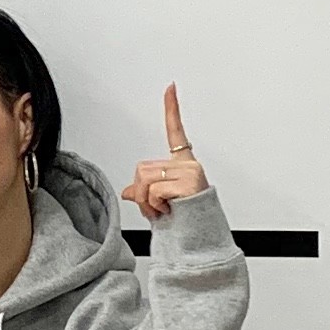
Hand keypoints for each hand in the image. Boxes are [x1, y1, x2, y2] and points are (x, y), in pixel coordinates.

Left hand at [126, 84, 208, 223]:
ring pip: (145, 180)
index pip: (176, 131)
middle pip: (143, 168)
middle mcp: (188, 165)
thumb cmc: (184, 223)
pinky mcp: (188, 183)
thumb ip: (144, 192)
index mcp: (183, 165)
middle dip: (142, 192)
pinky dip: (155, 206)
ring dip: (147, 202)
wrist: (200, 241)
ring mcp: (189, 173)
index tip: (170, 87)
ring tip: (164, 211)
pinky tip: (170, 211)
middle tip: (158, 207)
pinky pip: (154, 191)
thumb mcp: (158, 204)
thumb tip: (128, 191)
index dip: (172, 108)